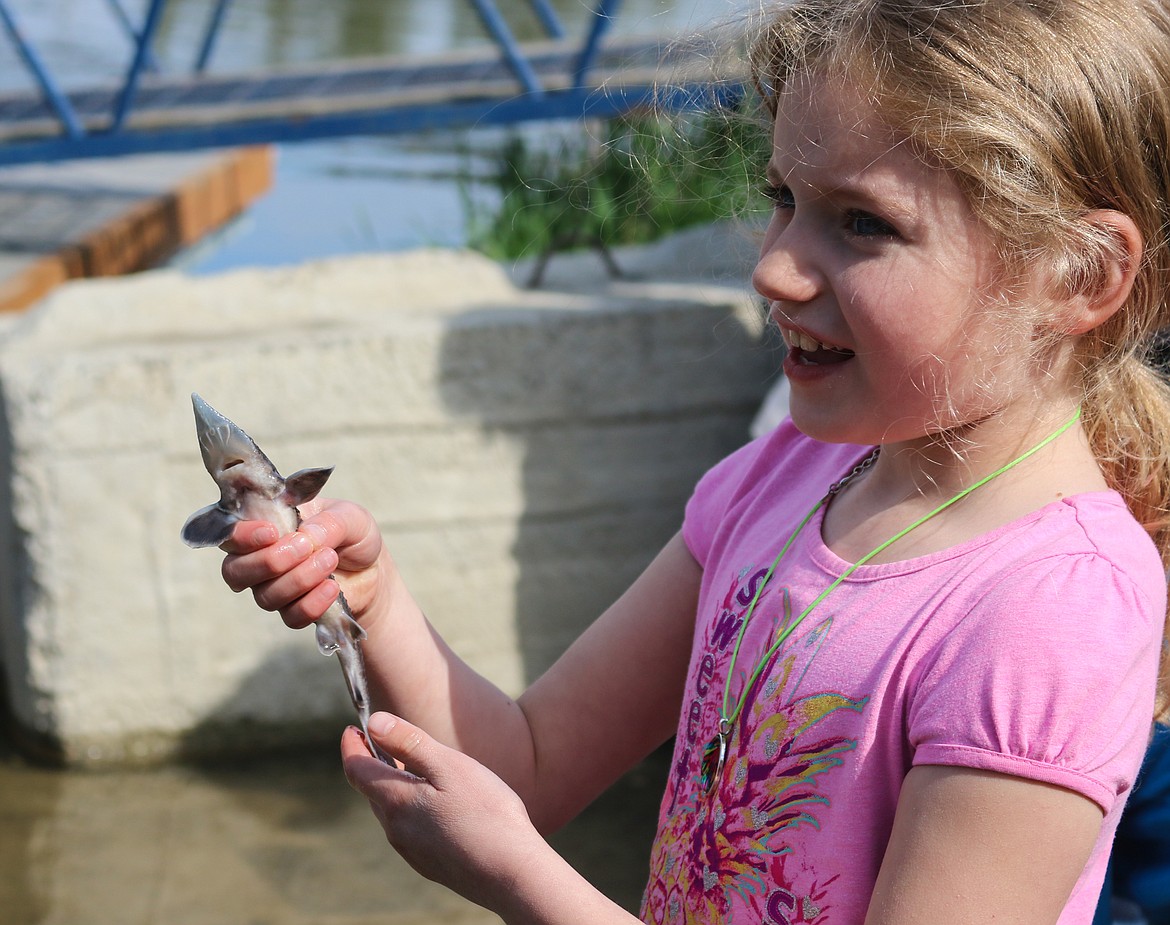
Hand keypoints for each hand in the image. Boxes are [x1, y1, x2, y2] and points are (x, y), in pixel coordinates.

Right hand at [219, 499, 390, 631]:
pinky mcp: (294, 611)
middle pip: (236, 571)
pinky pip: (291, 616)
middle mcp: (260, 559)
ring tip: (330, 560)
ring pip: (265, 595)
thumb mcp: (349, 516)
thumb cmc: (352, 534)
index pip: (231, 534)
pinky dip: (312, 603)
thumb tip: (306, 536)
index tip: (271, 532)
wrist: (373, 568)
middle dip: (271, 560)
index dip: (242, 536)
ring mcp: (274, 588)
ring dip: (299, 578)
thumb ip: (329, 522)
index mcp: (264, 526)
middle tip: (306, 546)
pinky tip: (332, 587)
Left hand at [341, 713, 550, 913]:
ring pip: (392, 811)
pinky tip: (437, 804)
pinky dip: (411, 808)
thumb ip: (409, 743)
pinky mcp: (428, 863)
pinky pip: (409, 829)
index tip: (353, 728)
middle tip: (383, 740)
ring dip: (394, 786)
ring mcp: (411, 850)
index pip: (356, 770)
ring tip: (413, 768)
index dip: (352, 746)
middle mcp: (396, 830)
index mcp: (396, 802)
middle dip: (373, 763)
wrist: (512, 873)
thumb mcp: (449, 766)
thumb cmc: (486, 813)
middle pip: (372, 790)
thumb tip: (374, 722)